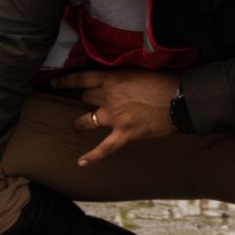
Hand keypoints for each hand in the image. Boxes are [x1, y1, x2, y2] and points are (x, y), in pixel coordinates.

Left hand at [50, 69, 179, 165]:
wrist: (180, 98)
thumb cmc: (164, 82)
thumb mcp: (138, 72)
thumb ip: (121, 78)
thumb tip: (115, 83)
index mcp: (112, 78)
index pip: (80, 78)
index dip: (65, 81)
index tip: (53, 82)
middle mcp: (108, 97)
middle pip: (83, 98)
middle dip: (79, 99)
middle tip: (76, 102)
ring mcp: (115, 117)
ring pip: (86, 120)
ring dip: (79, 123)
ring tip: (77, 126)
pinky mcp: (125, 134)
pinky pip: (105, 148)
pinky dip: (93, 156)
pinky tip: (81, 163)